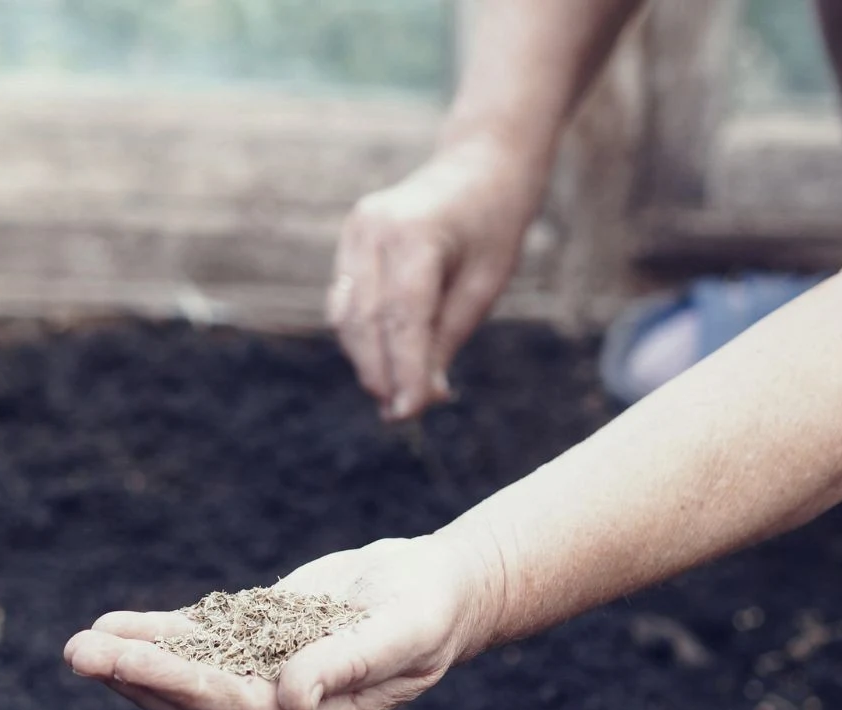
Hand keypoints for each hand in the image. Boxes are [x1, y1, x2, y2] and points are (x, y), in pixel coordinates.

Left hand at [63, 535, 492, 709]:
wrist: (437, 589)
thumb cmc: (428, 610)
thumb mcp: (401, 632)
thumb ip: (348, 665)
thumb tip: (289, 701)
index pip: (239, 709)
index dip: (182, 687)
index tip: (130, 665)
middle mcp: (285, 706)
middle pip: (199, 700)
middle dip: (138, 677)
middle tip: (78, 655)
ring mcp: (268, 674)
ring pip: (190, 675)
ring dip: (134, 662)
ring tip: (78, 646)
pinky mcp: (260, 641)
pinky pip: (201, 643)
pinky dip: (159, 635)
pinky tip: (116, 625)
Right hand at [328, 135, 538, 420]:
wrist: (479, 164)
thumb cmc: (494, 224)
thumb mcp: (485, 285)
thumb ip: (447, 337)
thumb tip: (420, 397)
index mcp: (414, 233)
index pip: (401, 317)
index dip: (402, 371)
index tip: (409, 414)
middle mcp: (372, 229)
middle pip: (364, 322)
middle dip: (380, 374)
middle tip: (403, 414)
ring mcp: (354, 233)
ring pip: (347, 318)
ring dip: (368, 361)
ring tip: (398, 395)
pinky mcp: (349, 243)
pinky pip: (347, 303)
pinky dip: (364, 338)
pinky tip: (389, 362)